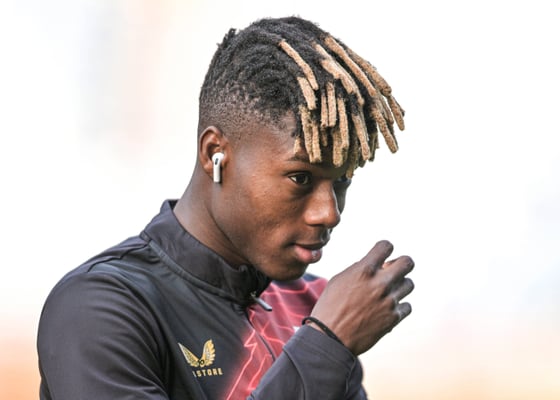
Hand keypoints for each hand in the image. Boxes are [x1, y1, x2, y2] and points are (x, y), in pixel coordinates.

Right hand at [310, 240, 413, 354]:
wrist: (330, 337)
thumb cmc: (330, 306)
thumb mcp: (340, 280)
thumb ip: (360, 269)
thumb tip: (377, 264)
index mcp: (364, 270)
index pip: (386, 246)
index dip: (384, 249)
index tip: (381, 256)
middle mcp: (380, 283)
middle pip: (408, 262)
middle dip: (400, 264)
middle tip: (391, 271)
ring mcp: (389, 301)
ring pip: (409, 284)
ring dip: (399, 285)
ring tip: (386, 292)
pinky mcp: (393, 318)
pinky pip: (407, 305)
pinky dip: (398, 306)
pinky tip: (386, 308)